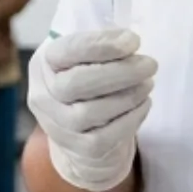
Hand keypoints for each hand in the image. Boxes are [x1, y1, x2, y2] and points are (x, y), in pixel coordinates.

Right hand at [27, 28, 156, 191]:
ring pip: (91, 112)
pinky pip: (107, 135)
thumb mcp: (84, 61)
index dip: (101, 45)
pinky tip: (144, 104)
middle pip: (76, 83)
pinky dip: (132, 117)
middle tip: (149, 64)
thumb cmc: (87, 89)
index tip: (133, 41)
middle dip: (119, 72)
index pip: (67, 51)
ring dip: (128, 95)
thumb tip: (127, 41)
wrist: (80, 138)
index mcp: (43, 65)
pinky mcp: (79, 149)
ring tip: (147, 84)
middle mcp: (43, 96)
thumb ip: (99, 48)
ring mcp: (58, 126)